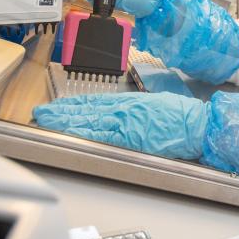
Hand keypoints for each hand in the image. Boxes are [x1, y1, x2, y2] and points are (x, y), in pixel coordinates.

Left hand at [32, 92, 208, 159]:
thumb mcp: (156, 104)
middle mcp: (123, 109)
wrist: (196, 125)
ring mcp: (124, 122)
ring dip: (64, 120)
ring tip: (46, 119)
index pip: (94, 101)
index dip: (74, 103)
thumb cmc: (183, 116)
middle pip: (85, 109)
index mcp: (130, 101)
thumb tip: (128, 113)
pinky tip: (68, 131)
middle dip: (61, 111)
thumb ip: (138, 109)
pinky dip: (82, 132)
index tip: (59, 105)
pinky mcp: (128, 136)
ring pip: (87, 119)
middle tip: (41, 111)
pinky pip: (99, 134)